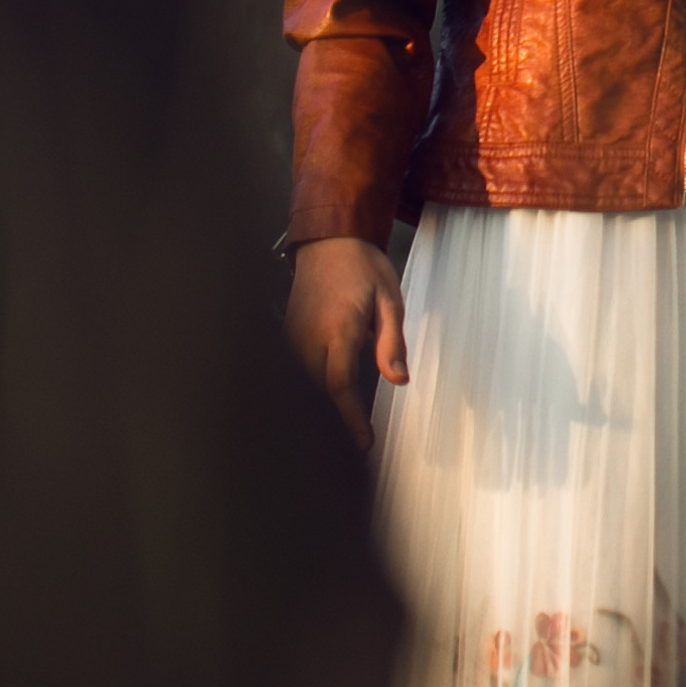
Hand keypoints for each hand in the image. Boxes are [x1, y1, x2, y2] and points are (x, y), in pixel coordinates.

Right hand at [285, 236, 409, 450]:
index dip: (350, 420)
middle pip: (320, 393)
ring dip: (324, 407)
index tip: (363, 444)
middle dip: (336, 422)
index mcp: (337, 330)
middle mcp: (308, 339)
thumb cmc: (363, 267)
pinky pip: (299, 372)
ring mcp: (292, 338)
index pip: (340, 387)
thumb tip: (398, 380)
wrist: (328, 241)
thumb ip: (391, 342)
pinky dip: (314, 389)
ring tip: (344, 433)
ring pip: (306, 386)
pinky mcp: (287, 337)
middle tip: (358, 446)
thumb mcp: (389, 300)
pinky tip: (330, 401)